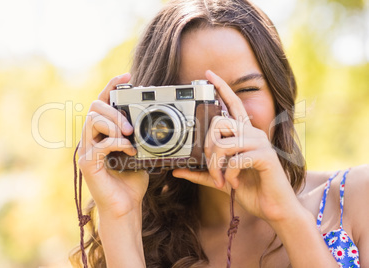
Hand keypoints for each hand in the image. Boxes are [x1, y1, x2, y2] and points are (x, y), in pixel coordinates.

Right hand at [78, 73, 148, 217]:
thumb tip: (150, 120)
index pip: (102, 103)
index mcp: (101, 133)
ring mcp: (87, 151)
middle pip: (93, 108)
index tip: (127, 76)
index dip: (112, 86)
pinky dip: (116, 143)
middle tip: (130, 125)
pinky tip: (129, 149)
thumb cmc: (131, 179)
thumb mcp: (138, 150)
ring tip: (129, 135)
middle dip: (114, 110)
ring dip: (113, 123)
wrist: (125, 206)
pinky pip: (100, 144)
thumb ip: (138, 135)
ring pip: (92, 121)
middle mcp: (91, 139)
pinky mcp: (88, 164)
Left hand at [173, 70, 301, 222]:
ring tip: (223, 181)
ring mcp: (260, 143)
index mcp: (244, 135)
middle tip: (213, 169)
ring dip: (217, 166)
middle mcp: (253, 133)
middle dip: (208, 148)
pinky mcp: (265, 156)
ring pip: (224, 143)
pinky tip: (236, 183)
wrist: (273, 208)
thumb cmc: (250, 190)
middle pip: (219, 123)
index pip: (232, 105)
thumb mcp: (221, 179)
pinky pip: (236, 159)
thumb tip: (177, 169)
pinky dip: (231, 174)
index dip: (222, 88)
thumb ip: (201, 173)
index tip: (208, 75)